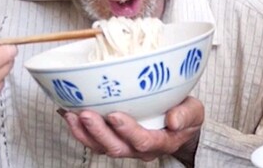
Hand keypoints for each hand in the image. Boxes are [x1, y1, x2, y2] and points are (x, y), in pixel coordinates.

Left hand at [61, 96, 202, 165]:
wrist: (180, 125)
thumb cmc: (186, 116)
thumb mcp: (194, 113)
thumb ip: (186, 116)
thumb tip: (173, 120)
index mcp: (161, 142)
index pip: (143, 141)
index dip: (127, 130)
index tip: (115, 115)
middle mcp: (139, 149)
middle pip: (116, 147)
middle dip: (98, 132)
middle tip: (85, 114)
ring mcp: (125, 147)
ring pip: (101, 147)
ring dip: (84, 132)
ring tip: (70, 114)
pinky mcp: (114, 140)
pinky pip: (94, 141)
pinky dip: (79, 129)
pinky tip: (67, 113)